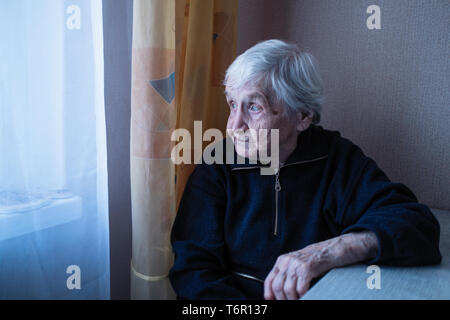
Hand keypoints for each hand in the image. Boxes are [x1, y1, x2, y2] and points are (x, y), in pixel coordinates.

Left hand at [263, 231, 377, 299]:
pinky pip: (300, 288)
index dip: (269, 294)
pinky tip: (306, 296)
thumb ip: (288, 275)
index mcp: (282, 261)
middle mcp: (287, 261)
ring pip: (287, 290)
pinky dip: (303, 296)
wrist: (333, 249)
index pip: (269, 281)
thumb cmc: (317, 260)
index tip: (272, 302)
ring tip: (299, 300)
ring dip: (293, 299)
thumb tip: (280, 293)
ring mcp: (296, 264)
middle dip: (282, 299)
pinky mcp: (307, 268)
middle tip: (290, 303)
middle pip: (277, 287)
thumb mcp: (297, 264)